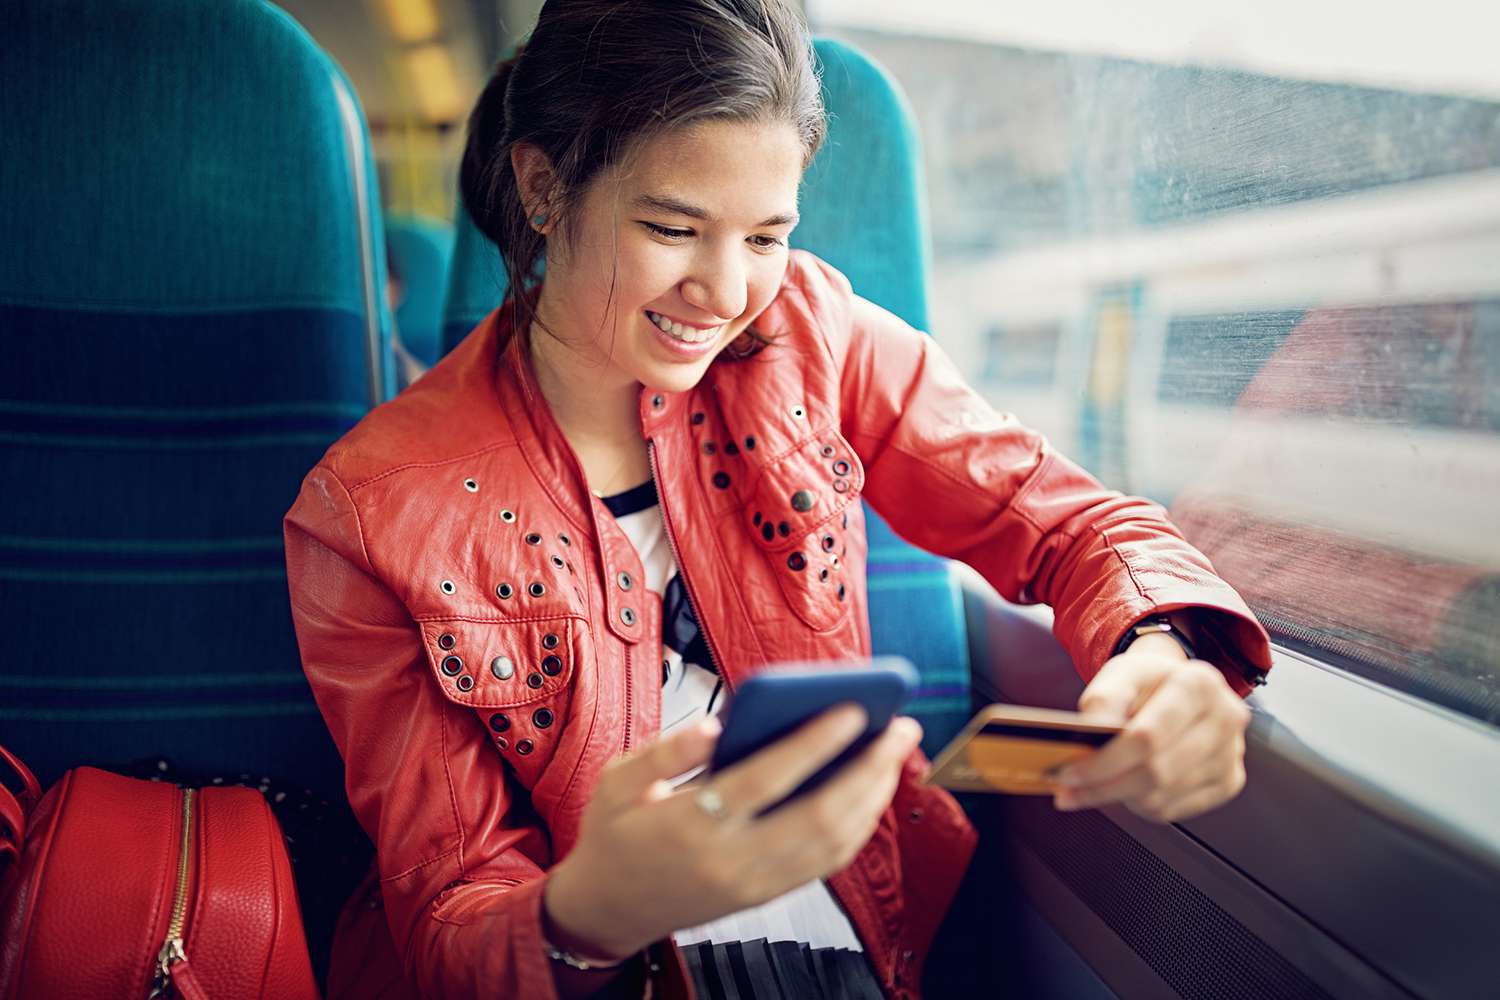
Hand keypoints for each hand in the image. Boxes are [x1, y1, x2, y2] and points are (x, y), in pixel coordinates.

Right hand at [544, 705, 922, 958]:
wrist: (607, 909)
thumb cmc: (613, 834)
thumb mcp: (618, 781)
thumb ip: (668, 749)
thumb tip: (719, 723)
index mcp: (689, 824)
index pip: (765, 779)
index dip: (813, 743)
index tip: (852, 707)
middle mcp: (730, 859)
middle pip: (820, 816)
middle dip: (869, 769)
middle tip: (900, 726)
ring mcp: (752, 883)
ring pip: (834, 844)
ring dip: (874, 796)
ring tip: (894, 751)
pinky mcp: (764, 895)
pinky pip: (826, 863)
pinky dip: (858, 825)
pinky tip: (870, 789)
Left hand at [1052, 633, 1250, 822]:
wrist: (1175, 686)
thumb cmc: (1147, 680)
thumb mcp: (1120, 673)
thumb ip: (1103, 700)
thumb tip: (1090, 734)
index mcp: (1199, 684)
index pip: (1147, 737)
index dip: (1105, 761)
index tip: (1069, 773)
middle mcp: (1225, 719)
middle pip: (1156, 771)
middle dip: (1104, 786)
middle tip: (1068, 791)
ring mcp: (1231, 754)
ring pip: (1163, 795)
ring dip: (1118, 798)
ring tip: (1089, 789)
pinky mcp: (1228, 781)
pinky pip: (1175, 810)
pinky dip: (1140, 806)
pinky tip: (1121, 791)